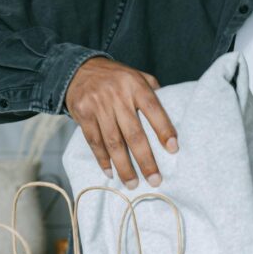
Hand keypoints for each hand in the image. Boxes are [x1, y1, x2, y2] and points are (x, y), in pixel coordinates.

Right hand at [64, 56, 177, 187]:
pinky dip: (103, 159)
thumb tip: (171, 113)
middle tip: (155, 180)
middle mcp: (117, 95)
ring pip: (113, 142)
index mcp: (135, 85)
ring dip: (124, 166)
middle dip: (145, 160)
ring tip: (133, 184)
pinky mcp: (82, 114)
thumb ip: (153, 91)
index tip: (173, 149)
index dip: (164, 129)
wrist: (79, 69)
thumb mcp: (137, 75)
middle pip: (134, 133)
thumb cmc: (116, 78)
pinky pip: (94, 141)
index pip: (153, 109)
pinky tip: (111, 172)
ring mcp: (98, 105)